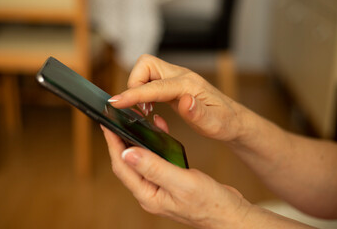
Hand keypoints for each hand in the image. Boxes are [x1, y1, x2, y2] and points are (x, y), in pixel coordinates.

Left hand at [101, 115, 250, 228]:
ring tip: (131, 125)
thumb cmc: (210, 203)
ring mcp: (159, 187)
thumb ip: (155, 168)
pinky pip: (155, 161)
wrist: (229, 213)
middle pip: (127, 164)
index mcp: (149, 195)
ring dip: (135, 143)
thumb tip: (128, 153)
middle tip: (115, 122)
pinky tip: (157, 134)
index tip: (107, 126)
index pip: (123, 167)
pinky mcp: (169, 181)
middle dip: (119, 142)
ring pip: (140, 162)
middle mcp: (150, 192)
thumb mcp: (182, 183)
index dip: (113, 145)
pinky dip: (153, 146)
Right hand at [108, 54, 248, 141]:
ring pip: (147, 70)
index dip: (133, 94)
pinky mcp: (173, 86)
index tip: (115, 102)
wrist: (233, 120)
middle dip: (134, 83)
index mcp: (189, 85)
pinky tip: (150, 109)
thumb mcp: (215, 124)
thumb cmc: (225, 123)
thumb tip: (184, 100)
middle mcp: (181, 77)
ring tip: (144, 111)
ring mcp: (176, 79)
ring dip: (138, 87)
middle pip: (146, 64)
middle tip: (137, 108)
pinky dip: (144, 92)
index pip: (155, 86)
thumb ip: (198, 113)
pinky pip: (152, 81)